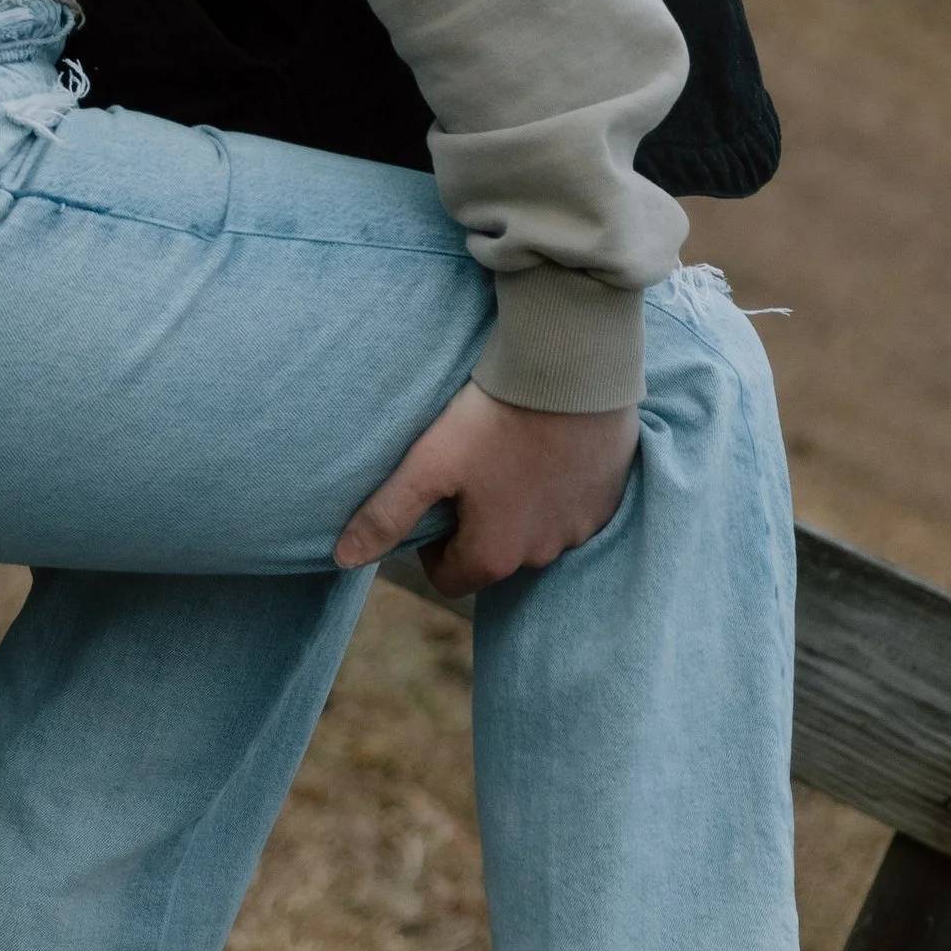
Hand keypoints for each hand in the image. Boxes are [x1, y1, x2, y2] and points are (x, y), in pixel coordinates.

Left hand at [335, 382, 638, 599]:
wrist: (572, 373)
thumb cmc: (492, 418)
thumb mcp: (428, 463)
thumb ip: (386, 515)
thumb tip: (341, 559)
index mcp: (494, 557)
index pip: (449, 578)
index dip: (431, 542)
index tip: (433, 495)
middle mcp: (542, 556)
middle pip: (495, 553)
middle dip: (477, 521)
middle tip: (469, 465)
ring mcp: (581, 529)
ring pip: (536, 530)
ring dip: (519, 502)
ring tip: (506, 449)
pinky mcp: (608, 498)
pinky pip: (574, 506)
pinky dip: (557, 485)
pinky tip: (546, 444)